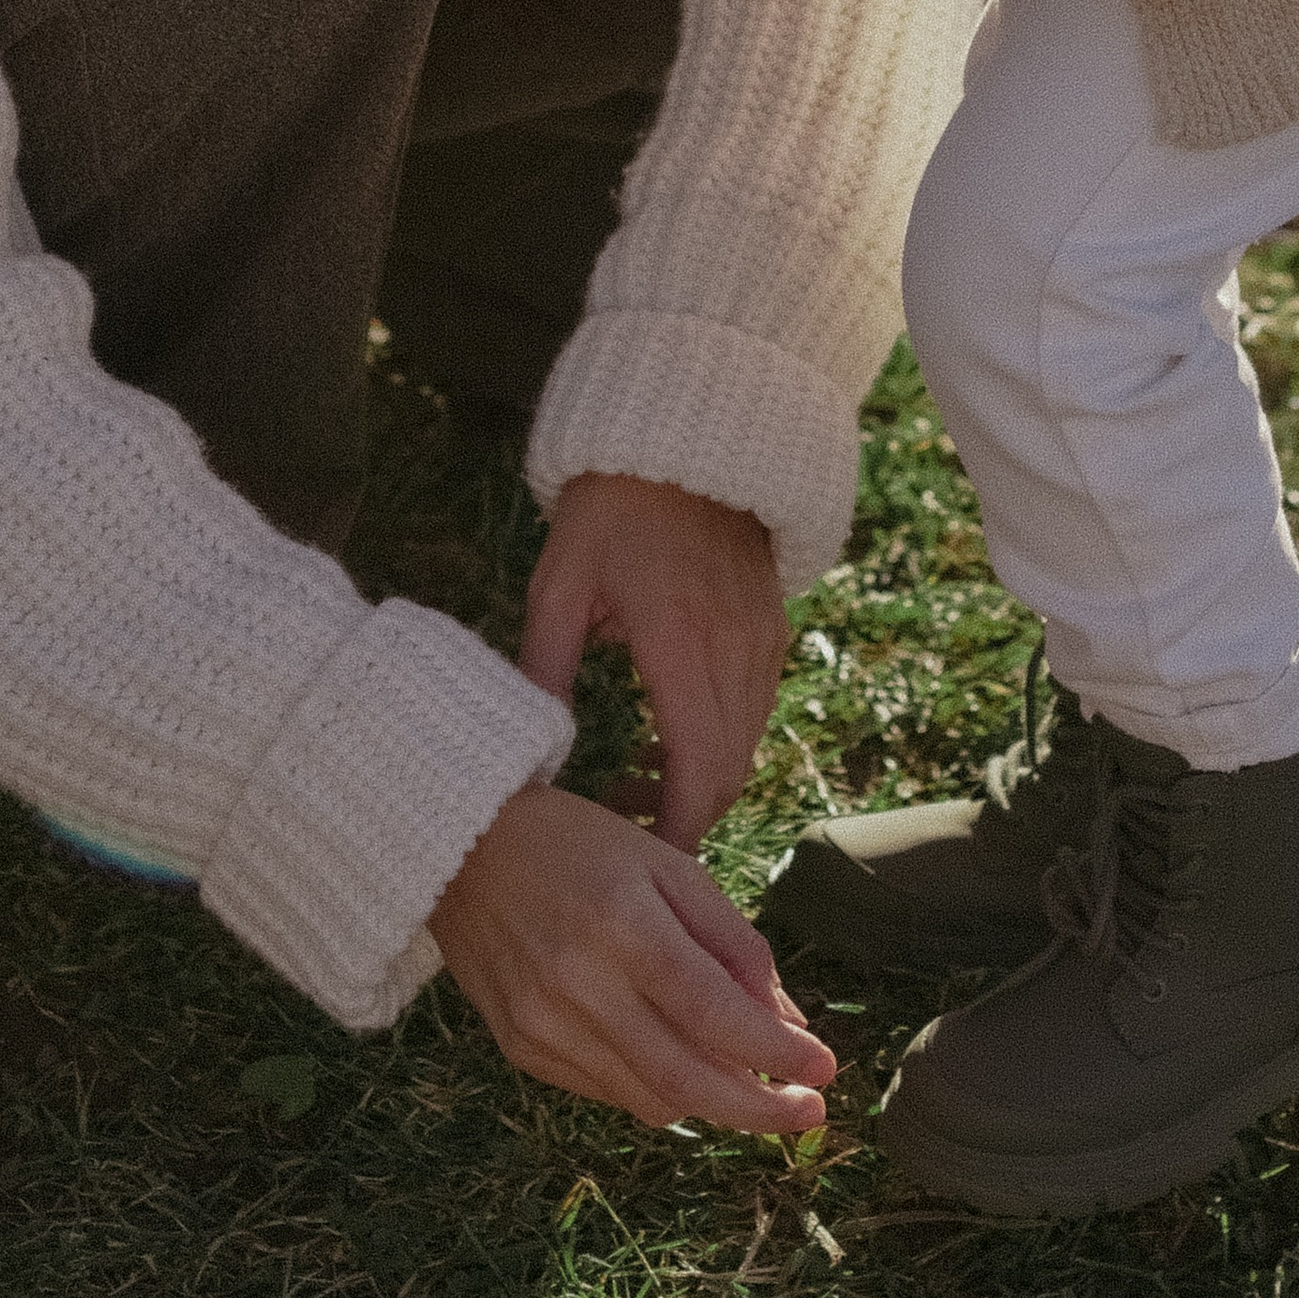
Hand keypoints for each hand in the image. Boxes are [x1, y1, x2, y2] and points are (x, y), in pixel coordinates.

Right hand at [432, 782, 834, 1134]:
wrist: (461, 845)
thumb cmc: (577, 843)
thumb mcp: (667, 866)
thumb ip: (732, 942)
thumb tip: (787, 1021)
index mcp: (623, 926)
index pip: (718, 1015)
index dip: (779, 1055)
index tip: (826, 1071)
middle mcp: (579, 984)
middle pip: (687, 1079)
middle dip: (760, 1109)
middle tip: (809, 1113)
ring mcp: (542, 1024)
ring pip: (650, 1099)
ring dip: (713, 1104)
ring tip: (753, 1089)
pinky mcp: (519, 1048)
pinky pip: (607, 1092)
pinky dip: (655, 1088)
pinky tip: (680, 1065)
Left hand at [521, 471, 786, 849]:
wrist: (684, 439)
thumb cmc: (611, 508)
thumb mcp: (560, 583)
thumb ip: (543, 667)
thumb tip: (525, 750)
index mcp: (680, 642)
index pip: (698, 772)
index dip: (675, 832)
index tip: (637, 858)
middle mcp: (735, 650)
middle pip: (728, 773)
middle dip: (683, 818)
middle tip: (620, 824)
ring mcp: (762, 641)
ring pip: (747, 747)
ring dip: (702, 782)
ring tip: (634, 782)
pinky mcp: (773, 631)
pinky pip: (756, 711)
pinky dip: (722, 742)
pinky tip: (671, 737)